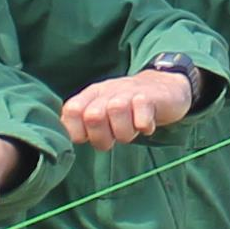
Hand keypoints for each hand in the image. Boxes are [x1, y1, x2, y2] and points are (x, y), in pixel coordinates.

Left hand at [63, 69, 198, 147]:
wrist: (163, 87)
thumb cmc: (128, 107)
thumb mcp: (103, 112)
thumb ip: (83, 124)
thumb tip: (66, 141)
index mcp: (91, 96)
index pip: (71, 111)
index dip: (78, 132)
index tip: (91, 138)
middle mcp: (107, 92)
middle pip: (92, 115)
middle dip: (103, 137)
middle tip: (115, 136)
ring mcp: (128, 92)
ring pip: (116, 111)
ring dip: (125, 131)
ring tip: (132, 130)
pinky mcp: (150, 97)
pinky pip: (142, 114)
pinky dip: (144, 125)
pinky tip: (147, 125)